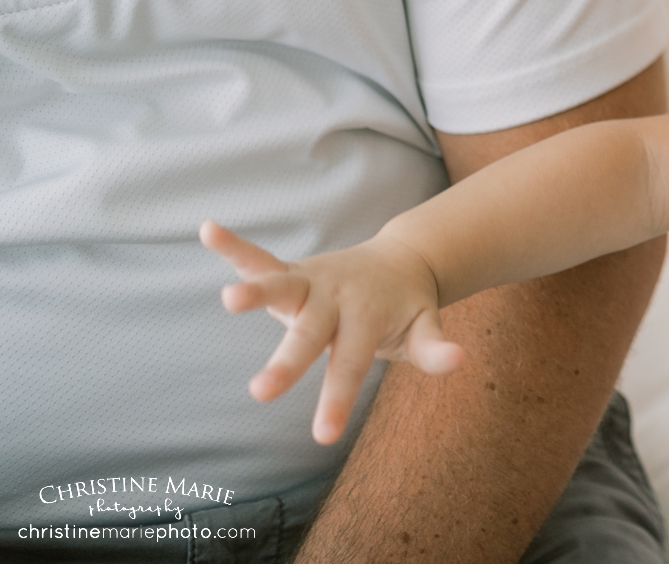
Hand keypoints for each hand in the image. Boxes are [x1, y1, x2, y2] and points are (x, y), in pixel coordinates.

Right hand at [200, 221, 464, 443]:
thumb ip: (434, 346)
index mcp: (367, 317)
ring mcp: (312, 281)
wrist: (405, 260)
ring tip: (228, 299)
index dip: (337, 400)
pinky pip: (261, 258)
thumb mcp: (425, 326)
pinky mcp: (294, 271)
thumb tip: (460, 359)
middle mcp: (336, 298)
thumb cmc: (407, 306)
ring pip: (281, 287)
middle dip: (287, 363)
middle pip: (310, 334)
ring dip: (255, 291)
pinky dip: (235, 246)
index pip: (351, 364)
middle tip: (260, 392)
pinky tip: (208, 229)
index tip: (323, 437)